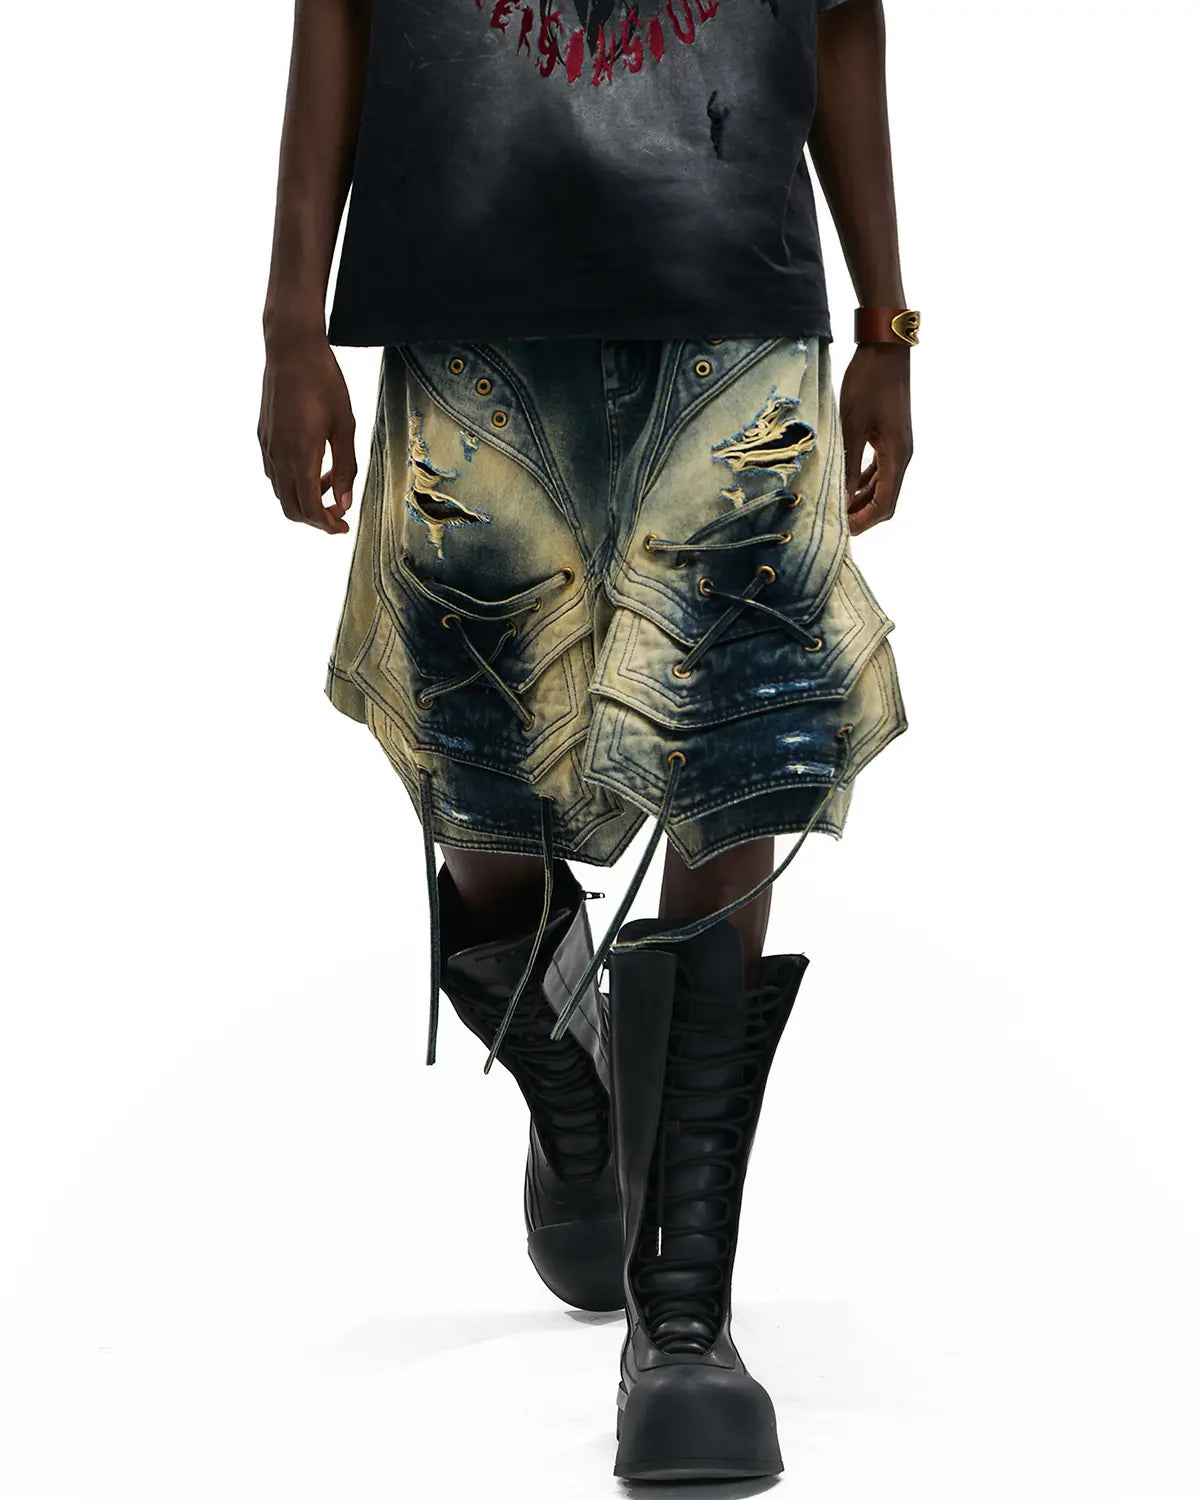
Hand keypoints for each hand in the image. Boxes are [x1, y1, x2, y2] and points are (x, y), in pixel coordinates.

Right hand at [258, 332, 356, 534]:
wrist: (291, 349)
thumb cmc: (324, 383)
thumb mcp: (345, 426)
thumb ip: (346, 467)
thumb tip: (344, 503)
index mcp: (301, 456)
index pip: (310, 508)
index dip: (327, 525)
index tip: (343, 527)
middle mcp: (278, 456)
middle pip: (292, 508)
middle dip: (316, 519)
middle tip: (338, 515)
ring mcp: (267, 447)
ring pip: (282, 492)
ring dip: (306, 498)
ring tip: (332, 482)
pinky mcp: (262, 437)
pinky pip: (275, 473)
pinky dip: (294, 482)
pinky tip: (314, 465)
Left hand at [839, 343, 912, 534]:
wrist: (885, 349)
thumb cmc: (868, 382)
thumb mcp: (851, 425)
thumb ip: (846, 464)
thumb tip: (840, 500)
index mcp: (898, 456)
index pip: (885, 504)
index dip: (863, 522)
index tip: (840, 530)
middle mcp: (902, 455)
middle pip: (885, 500)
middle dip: (861, 516)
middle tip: (834, 525)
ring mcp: (898, 447)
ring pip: (881, 486)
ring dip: (861, 500)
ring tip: (835, 509)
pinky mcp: (890, 437)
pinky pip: (878, 470)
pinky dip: (862, 482)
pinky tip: (844, 485)